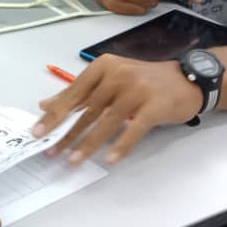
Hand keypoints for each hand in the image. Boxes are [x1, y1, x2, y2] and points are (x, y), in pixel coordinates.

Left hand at [32, 54, 202, 164]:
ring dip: (88, 143)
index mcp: (103, 66)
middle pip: (87, 109)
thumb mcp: (109, 80)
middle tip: (50, 150)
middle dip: (67, 132)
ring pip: (107, 121)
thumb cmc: (144, 82)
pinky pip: (134, 129)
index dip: (55, 114)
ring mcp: (138, 89)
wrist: (187, 80)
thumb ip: (80, 93)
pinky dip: (121, 146)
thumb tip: (46, 105)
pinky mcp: (155, 105)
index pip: (74, 93)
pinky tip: (108, 159)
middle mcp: (118, 74)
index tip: (39, 131)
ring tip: (73, 159)